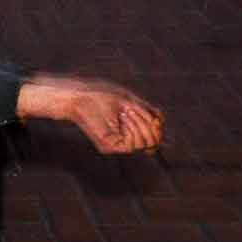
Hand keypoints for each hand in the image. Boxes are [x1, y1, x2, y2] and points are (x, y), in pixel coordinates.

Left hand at [17, 76, 163, 154]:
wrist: (81, 96)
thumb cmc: (103, 95)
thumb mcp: (130, 101)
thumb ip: (146, 112)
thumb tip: (160, 123)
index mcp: (130, 127)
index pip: (154, 135)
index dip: (158, 128)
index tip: (153, 116)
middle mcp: (125, 138)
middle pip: (153, 141)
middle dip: (150, 126)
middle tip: (134, 110)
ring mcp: (118, 143)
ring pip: (145, 144)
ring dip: (140, 125)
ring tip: (126, 112)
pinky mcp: (110, 146)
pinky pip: (132, 146)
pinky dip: (132, 130)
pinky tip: (122, 118)